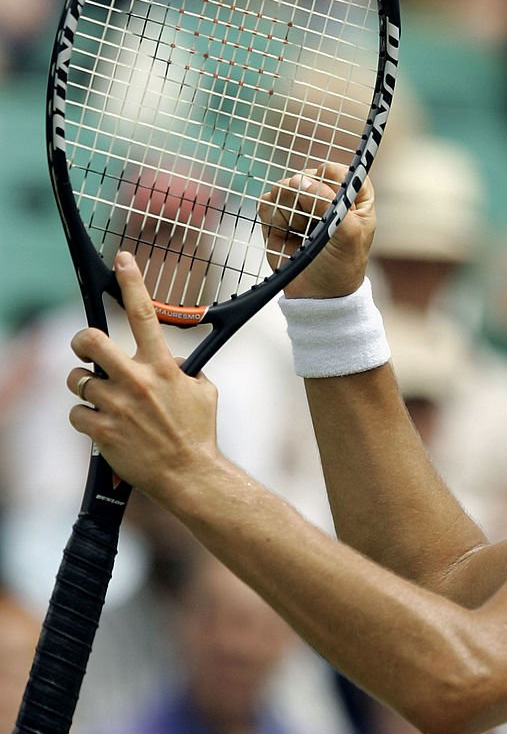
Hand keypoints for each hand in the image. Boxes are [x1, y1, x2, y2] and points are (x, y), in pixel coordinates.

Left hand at [67, 252, 219, 501]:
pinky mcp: (102, 431)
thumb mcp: (203, 390)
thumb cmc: (198, 432)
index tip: (122, 259)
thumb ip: (182, 368)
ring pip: (77, 379)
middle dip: (81, 339)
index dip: (132, 282)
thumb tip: (166, 357)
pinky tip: (102, 425)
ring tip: (100, 397)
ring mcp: (117, 406)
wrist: (189, 474)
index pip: (144, 314)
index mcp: (163, 367)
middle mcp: (137, 381)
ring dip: (83, 385)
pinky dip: (85, 417)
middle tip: (85, 348)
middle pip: (90, 340)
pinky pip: (76, 412)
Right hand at [259, 162, 375, 297]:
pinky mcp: (278, 217)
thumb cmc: (341, 265)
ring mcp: (300, 206)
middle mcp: (326, 198)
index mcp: (353, 199)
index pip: (341, 172)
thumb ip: (328, 204)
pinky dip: (273, 217)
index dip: (331, 178)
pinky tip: (284, 233)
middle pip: (308, 175)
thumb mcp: (346, 234)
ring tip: (300, 231)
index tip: (327, 194)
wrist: (317, 295)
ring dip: (289, 209)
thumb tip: (299, 180)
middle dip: (306, 197)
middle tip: (312, 221)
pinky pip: (267, 201)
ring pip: (284, 186)